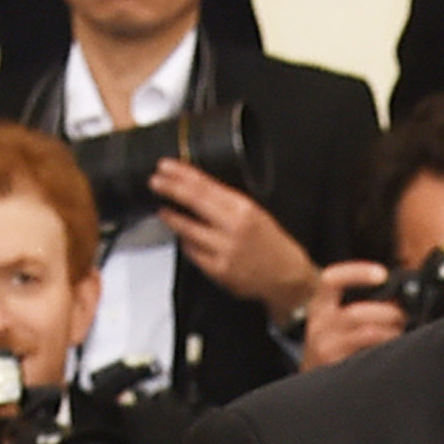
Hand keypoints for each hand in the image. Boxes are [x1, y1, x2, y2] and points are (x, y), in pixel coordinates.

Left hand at [151, 158, 317, 320]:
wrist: (288, 276)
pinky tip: (184, 237)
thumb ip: (229, 204)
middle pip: (195, 202)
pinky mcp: (219, 270)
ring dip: (173, 218)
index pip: (207, 186)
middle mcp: (235, 228)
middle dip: (171, 189)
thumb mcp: (256, 215)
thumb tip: (197, 191)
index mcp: (246, 210)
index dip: (183, 174)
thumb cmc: (273, 244)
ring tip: (163, 210)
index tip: (167, 166)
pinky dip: (187, 243)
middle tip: (156, 181)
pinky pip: (194, 253)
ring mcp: (225, 250)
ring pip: (189, 230)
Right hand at [300, 261, 406, 370]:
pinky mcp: (337, 368)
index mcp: (320, 305)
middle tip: (402, 316)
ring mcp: (326, 348)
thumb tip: (400, 294)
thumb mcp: (334, 319)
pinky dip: (386, 350)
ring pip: (368, 333)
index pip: (331, 280)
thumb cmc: (333, 345)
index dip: (357, 273)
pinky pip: (369, 356)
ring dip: (391, 331)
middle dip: (387, 312)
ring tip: (399, 333)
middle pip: (356, 313)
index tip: (382, 274)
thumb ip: (359, 304)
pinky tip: (391, 351)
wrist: (311, 386)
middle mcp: (319, 325)